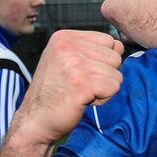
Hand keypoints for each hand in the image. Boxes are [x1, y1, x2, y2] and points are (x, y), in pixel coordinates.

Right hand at [12, 30, 123, 144]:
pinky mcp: (82, 83)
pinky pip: (113, 87)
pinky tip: (83, 101)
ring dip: (103, 89)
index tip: (81, 73)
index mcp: (65, 37)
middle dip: (105, 75)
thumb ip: (92, 49)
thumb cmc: (55, 92)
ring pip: (116, 74)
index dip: (103, 61)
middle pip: (116, 57)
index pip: (109, 41)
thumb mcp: (67, 59)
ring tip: (81, 93)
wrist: (35, 120)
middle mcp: (68, 46)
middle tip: (81, 85)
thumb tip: (121, 45)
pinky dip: (103, 98)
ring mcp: (74, 64)